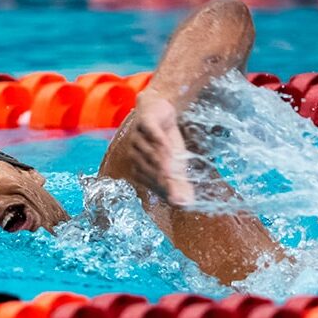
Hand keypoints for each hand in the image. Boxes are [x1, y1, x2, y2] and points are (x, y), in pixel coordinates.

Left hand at [128, 92, 194, 206]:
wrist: (162, 112)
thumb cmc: (166, 142)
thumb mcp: (175, 165)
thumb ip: (177, 185)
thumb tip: (183, 204)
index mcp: (138, 167)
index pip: (150, 181)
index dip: (163, 188)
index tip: (176, 197)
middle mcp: (134, 154)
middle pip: (149, 167)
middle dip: (162, 175)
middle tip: (176, 181)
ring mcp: (138, 137)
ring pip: (149, 150)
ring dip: (161, 158)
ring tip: (174, 164)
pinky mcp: (145, 121)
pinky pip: (150, 132)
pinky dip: (159, 139)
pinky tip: (169, 146)